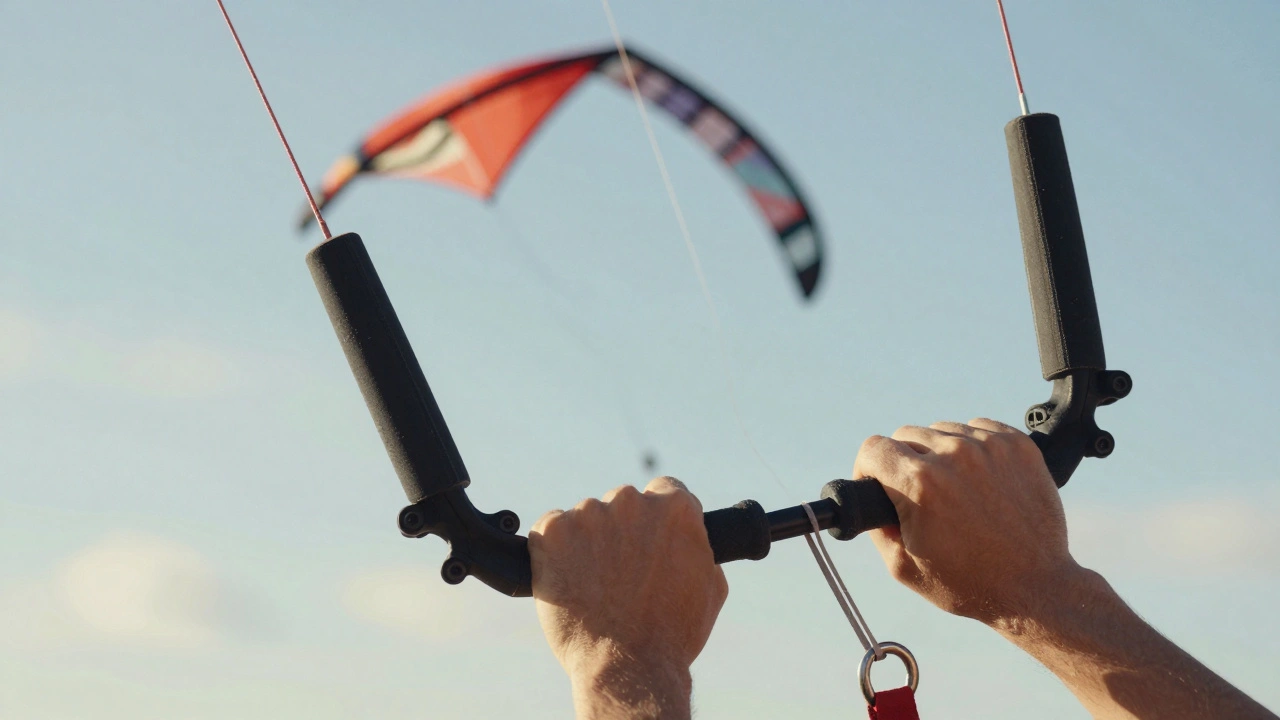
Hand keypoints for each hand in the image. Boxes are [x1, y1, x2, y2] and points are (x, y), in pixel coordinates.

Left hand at [529, 476, 727, 718]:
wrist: (628, 668)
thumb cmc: (672, 636)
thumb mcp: (710, 587)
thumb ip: (699, 548)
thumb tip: (690, 536)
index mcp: (675, 508)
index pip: (665, 490)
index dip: (656, 517)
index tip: (648, 537)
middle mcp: (632, 501)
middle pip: (623, 504)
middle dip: (620, 532)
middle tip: (619, 573)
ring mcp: (588, 514)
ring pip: (585, 520)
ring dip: (586, 544)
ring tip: (592, 587)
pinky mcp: (551, 533)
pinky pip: (549, 531)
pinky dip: (553, 552)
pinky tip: (565, 580)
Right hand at [856, 418, 1079, 624]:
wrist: (1035, 586)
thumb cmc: (968, 581)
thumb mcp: (902, 566)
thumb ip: (875, 525)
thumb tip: (869, 496)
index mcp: (920, 483)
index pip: (873, 447)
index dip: (867, 468)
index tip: (878, 484)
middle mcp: (954, 455)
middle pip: (906, 434)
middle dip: (903, 462)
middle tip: (920, 496)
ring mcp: (989, 446)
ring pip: (942, 430)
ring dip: (939, 454)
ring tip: (955, 490)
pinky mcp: (1018, 444)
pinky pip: (977, 428)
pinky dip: (972, 448)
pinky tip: (979, 480)